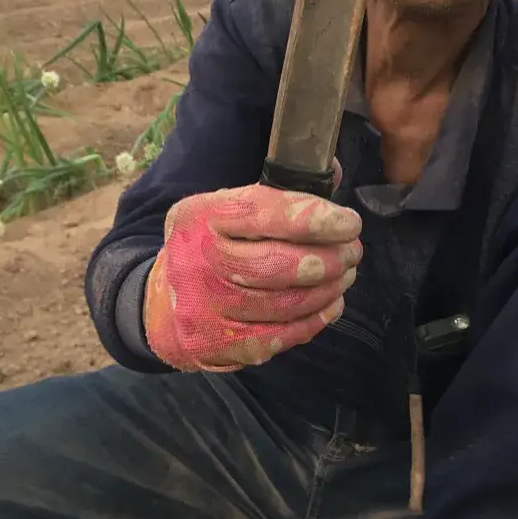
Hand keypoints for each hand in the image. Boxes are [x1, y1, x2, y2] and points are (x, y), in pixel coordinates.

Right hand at [143, 174, 361, 372]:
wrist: (164, 305)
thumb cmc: (212, 246)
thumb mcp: (227, 208)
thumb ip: (280, 192)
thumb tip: (334, 172)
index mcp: (199, 216)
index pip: (260, 213)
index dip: (312, 218)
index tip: (349, 223)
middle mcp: (197, 262)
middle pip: (274, 266)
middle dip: (328, 259)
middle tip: (353, 251)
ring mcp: (204, 309)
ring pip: (283, 304)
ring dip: (328, 289)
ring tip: (346, 274)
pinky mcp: (217, 346)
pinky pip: (279, 337)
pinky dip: (314, 320)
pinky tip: (332, 304)